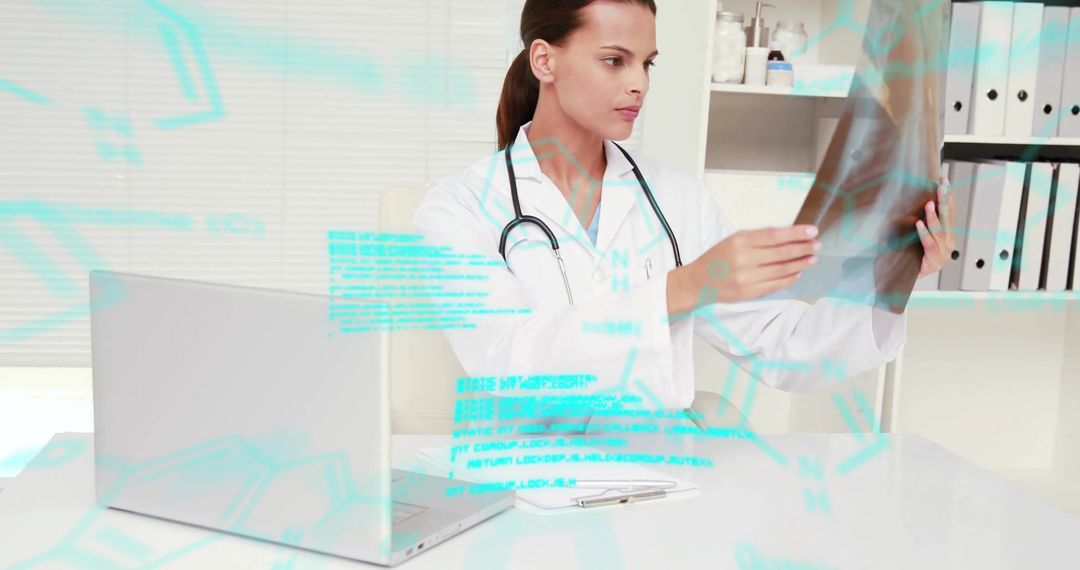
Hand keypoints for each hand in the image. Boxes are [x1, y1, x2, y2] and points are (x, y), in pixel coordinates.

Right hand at [668, 224, 819, 315]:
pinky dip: (789, 278)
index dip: (796, 234)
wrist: (698, 281)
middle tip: (816, 245)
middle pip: (781, 253)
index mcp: (739, 241)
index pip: (774, 235)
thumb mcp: (733, 240)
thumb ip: (758, 238)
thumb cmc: (717, 258)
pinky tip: (798, 272)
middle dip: (802, 248)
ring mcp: (747, 278)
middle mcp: (743, 259)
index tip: (812, 232)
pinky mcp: (749, 292)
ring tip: (811, 258)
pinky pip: (775, 285)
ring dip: (800, 264)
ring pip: (781, 270)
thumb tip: (789, 236)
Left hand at [916, 176, 955, 277]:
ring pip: (940, 230)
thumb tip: (913, 199)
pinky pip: (929, 244)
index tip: (944, 180)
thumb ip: (916, 219)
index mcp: (945, 235)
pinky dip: (924, 233)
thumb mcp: (912, 233)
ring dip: (934, 216)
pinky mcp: (934, 261)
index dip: (947, 196)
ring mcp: (942, 253)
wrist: (899, 279)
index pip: (948, 211)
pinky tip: (918, 224)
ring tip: (929, 204)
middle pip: (947, 217)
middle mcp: (947, 243)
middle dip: (945, 200)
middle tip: (942, 185)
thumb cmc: (907, 255)